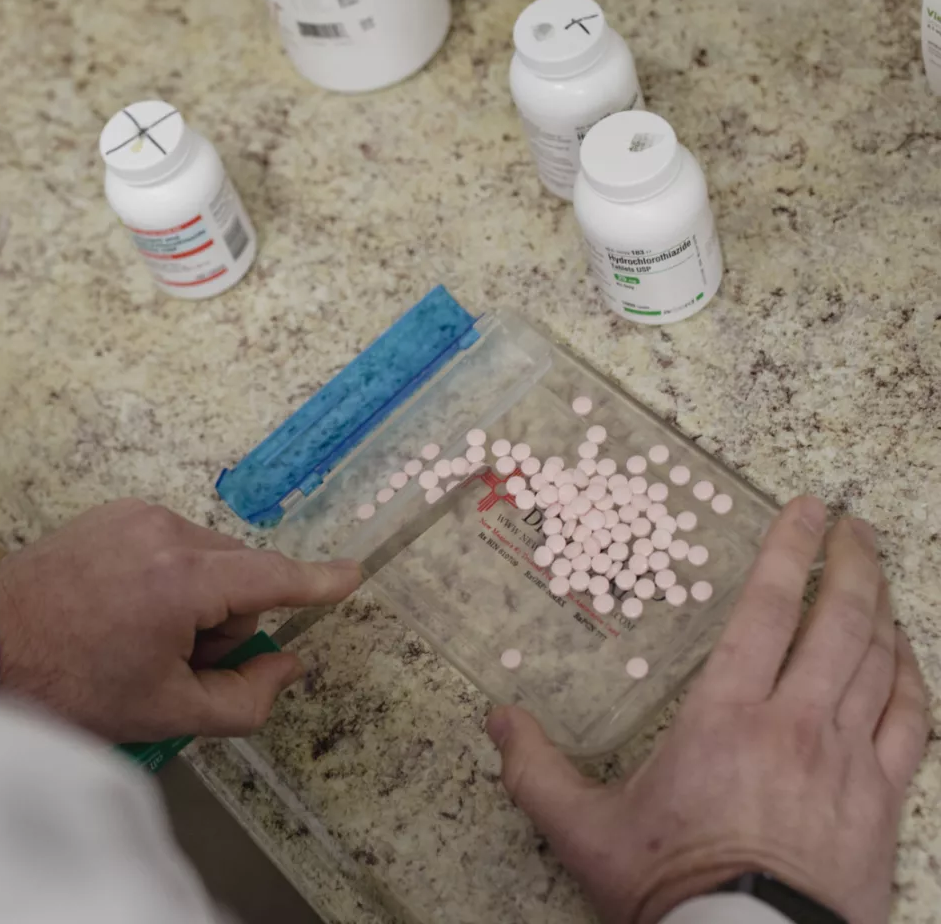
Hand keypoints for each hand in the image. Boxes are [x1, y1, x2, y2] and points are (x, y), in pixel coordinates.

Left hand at [0, 499, 361, 742]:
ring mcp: (131, 515)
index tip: (351, 576)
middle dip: (223, 620)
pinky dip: (163, 578)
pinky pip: (166, 545)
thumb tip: (286, 662)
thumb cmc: (71, 686)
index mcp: (182, 578)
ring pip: (203, 560)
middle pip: (237, 574)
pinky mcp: (108, 513)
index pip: (271, 577)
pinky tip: (120, 614)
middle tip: (172, 664)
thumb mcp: (168, 712)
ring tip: (136, 640)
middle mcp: (163, 531)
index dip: (316, 583)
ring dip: (194, 600)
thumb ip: (246, 696)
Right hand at [486, 496, 930, 923]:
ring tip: (877, 580)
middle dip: (851, 565)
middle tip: (854, 528)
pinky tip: (906, 662)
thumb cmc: (671, 886)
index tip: (808, 510)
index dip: (791, 551)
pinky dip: (912, 680)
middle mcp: (796, 724)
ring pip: (880, 665)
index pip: (768, 610)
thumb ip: (536, 769)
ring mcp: (849, 762)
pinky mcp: (881, 802)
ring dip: (882, 612)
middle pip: (839, 623)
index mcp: (726, 716)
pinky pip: (913, 723)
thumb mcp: (584, 828)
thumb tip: (496, 718)